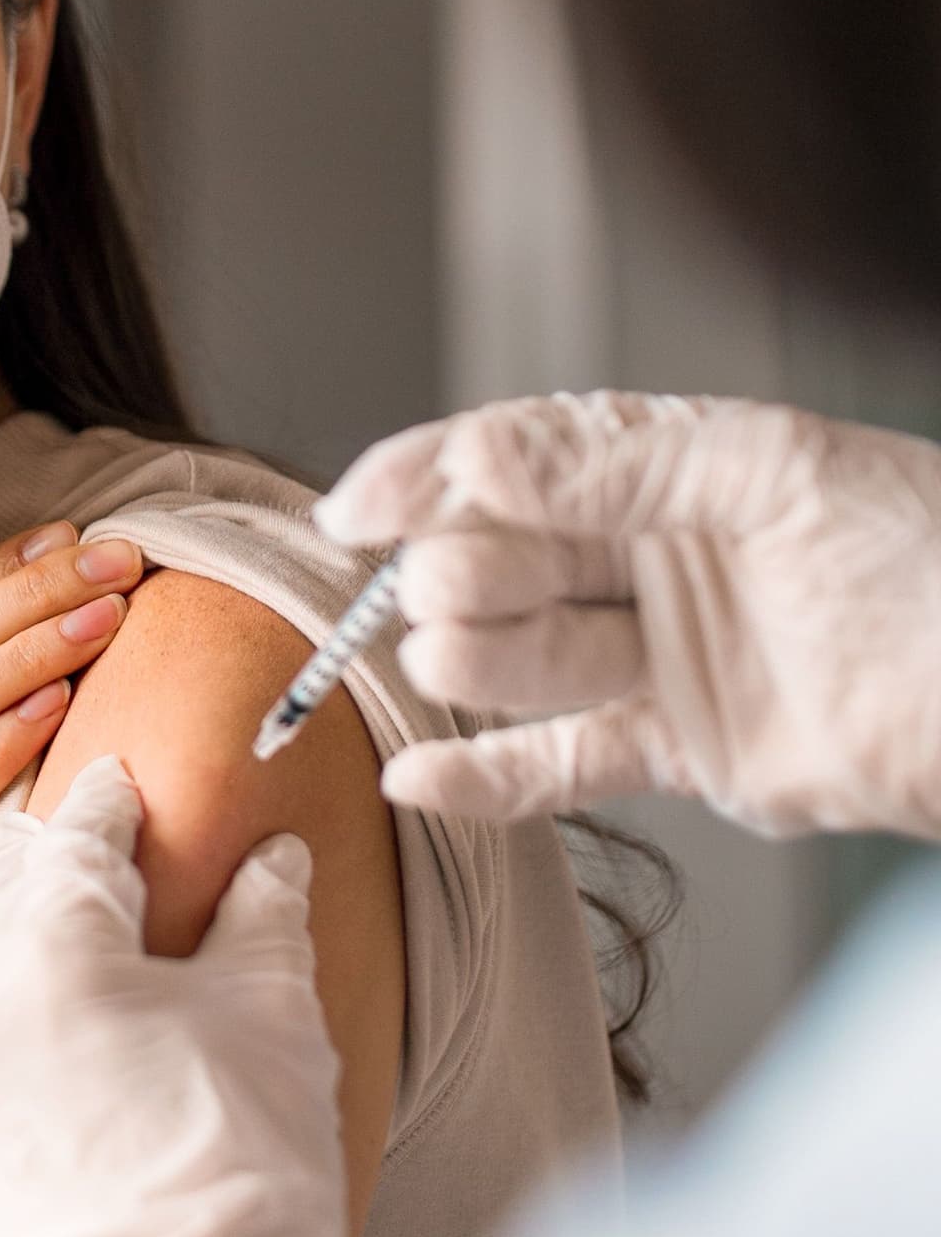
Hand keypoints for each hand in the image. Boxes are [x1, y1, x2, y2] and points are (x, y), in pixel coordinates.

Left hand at [0, 757, 354, 1236]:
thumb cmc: (237, 1172)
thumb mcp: (272, 1020)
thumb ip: (263, 915)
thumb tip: (271, 857)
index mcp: (55, 950)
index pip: (78, 838)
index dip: (109, 805)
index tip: (117, 787)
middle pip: (5, 908)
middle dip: (49, 884)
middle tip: (89, 877)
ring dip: (19, 987)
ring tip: (77, 1003)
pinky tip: (49, 1100)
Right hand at [315, 392, 940, 838]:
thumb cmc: (932, 559)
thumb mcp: (768, 474)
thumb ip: (612, 464)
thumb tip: (473, 459)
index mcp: (673, 465)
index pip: (518, 458)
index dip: (427, 477)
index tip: (354, 509)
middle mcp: (656, 555)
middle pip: (506, 558)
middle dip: (461, 570)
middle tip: (445, 587)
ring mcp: (663, 655)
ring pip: (521, 656)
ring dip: (470, 658)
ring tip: (449, 656)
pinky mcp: (680, 748)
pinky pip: (559, 762)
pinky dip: (485, 776)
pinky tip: (418, 778)